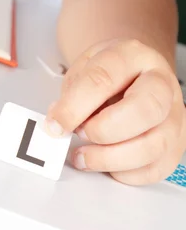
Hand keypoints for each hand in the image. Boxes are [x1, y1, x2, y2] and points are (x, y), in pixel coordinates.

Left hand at [45, 39, 185, 184]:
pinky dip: (122, 172)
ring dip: (108, 158)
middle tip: (79, 133)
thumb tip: (59, 124)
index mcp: (133, 57)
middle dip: (102, 130)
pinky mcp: (175, 146)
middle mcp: (161, 85)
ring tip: (83, 154)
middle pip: (143, 111)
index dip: (75, 106)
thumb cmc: (108, 73)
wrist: (134, 74)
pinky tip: (105, 161)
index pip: (104, 79)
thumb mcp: (83, 68)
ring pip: (151, 146)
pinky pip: (153, 170)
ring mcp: (173, 118)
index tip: (55, 125)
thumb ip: (71, 93)